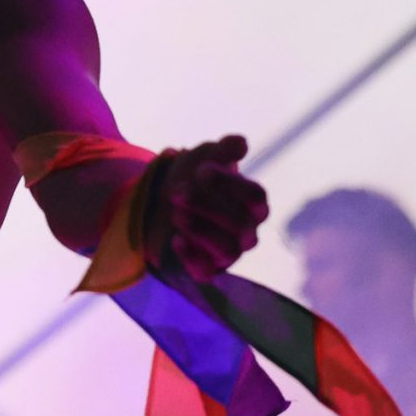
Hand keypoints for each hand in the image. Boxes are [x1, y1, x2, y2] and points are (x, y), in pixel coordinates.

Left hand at [143, 135, 267, 282]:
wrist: (159, 202)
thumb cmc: (192, 179)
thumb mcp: (204, 158)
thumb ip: (223, 150)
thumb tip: (241, 143)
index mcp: (253, 202)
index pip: (256, 196)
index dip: (229, 183)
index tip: (201, 170)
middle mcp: (247, 229)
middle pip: (241, 224)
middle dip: (207, 206)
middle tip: (177, 192)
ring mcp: (229, 252)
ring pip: (228, 249)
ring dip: (200, 230)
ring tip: (176, 214)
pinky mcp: (208, 269)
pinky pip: (207, 272)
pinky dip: (191, 257)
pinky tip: (176, 240)